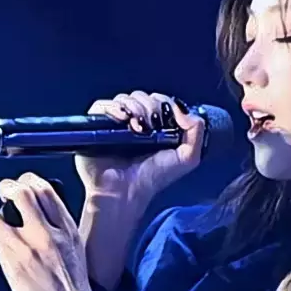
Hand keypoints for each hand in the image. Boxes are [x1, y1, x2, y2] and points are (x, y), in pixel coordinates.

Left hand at [0, 172, 112, 290]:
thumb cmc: (75, 290)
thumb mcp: (75, 249)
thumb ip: (58, 229)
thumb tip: (38, 215)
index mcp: (67, 230)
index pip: (45, 189)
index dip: (28, 181)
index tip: (22, 185)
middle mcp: (47, 235)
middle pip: (21, 193)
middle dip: (7, 188)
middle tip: (4, 195)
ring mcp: (28, 248)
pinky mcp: (13, 264)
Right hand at [75, 91, 204, 215]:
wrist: (126, 193)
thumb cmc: (153, 179)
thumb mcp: (187, 158)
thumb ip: (195, 131)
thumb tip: (182, 108)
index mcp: (154, 127)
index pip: (158, 101)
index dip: (163, 102)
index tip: (166, 116)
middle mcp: (134, 123)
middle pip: (141, 96)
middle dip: (149, 105)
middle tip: (151, 125)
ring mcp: (114, 124)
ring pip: (123, 99)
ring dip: (134, 106)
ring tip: (137, 126)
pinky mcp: (95, 127)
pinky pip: (101, 106)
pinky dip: (112, 107)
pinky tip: (122, 119)